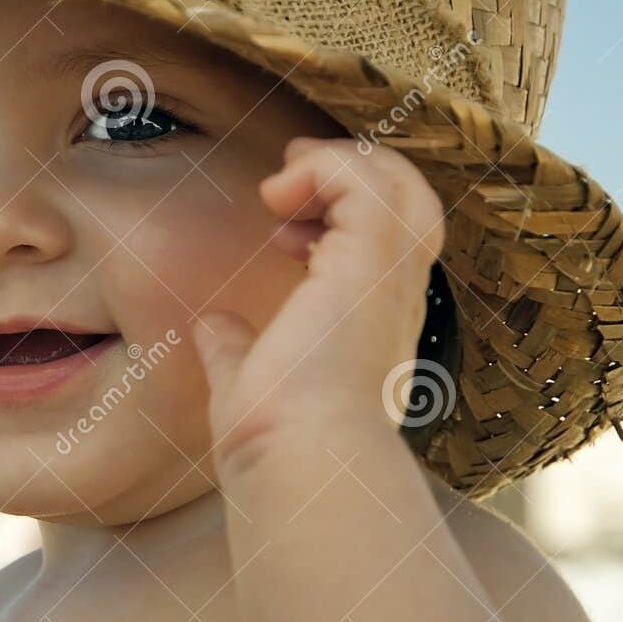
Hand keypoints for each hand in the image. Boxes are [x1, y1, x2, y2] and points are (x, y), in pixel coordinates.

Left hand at [190, 136, 445, 474]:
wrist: (301, 458)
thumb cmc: (275, 440)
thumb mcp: (251, 382)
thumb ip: (237, 351)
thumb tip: (214, 328)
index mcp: (372, 325)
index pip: (384, 246)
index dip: (338, 217)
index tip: (281, 229)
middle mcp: (393, 299)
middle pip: (408, 203)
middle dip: (351, 172)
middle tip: (290, 172)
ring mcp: (389, 279)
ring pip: (400, 184)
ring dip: (340, 163)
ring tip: (285, 174)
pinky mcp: (371, 261)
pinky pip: (367, 182)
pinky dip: (325, 168)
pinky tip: (278, 191)